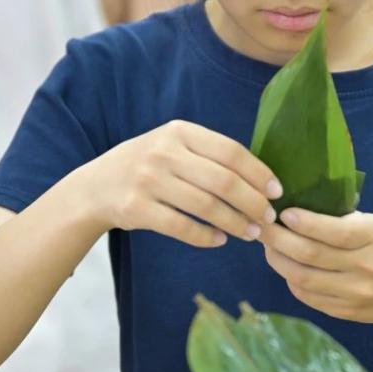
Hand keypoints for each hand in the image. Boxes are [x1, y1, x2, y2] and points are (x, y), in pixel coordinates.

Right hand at [80, 120, 281, 248]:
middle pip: (223, 181)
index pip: (231, 151)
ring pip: (206, 206)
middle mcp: (163, 152)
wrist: (95, 187)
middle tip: (268, 218)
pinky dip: (206, 236)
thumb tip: (262, 178)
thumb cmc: (148, 166)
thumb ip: (209, 154)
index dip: (259, 173)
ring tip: (251, 233)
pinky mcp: (136, 209)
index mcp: (179, 131)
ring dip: (235, 223)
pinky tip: (220, 240)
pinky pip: (182, 227)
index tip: (277, 192)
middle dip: (253, 203)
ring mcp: (148, 180)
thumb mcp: (173, 146)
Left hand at [260, 208, 372, 328]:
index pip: (336, 232)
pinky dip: (289, 278)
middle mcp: (366, 267)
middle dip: (279, 239)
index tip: (283, 213)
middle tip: (261, 225)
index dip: (306, 223)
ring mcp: (355, 293)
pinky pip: (306, 295)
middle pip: (311, 254)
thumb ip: (344, 220)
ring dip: (278, 259)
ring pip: (303, 277)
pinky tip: (284, 264)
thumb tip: (297, 205)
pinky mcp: (344, 311)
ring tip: (268, 244)